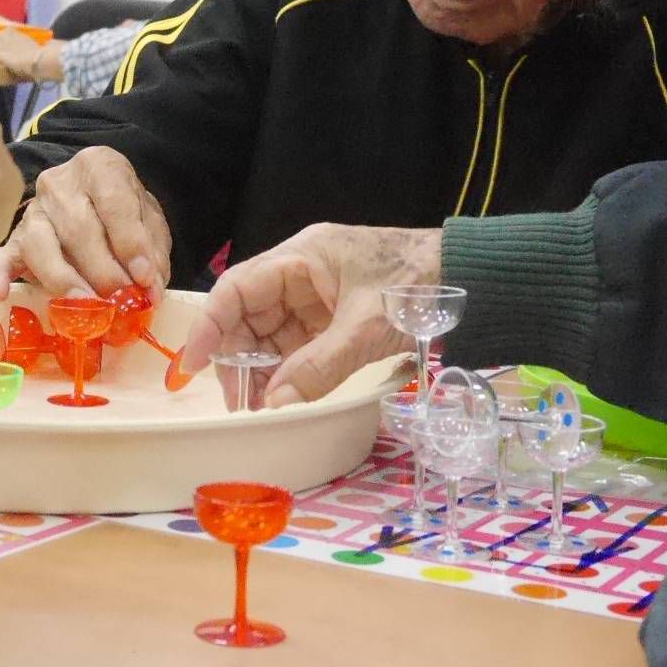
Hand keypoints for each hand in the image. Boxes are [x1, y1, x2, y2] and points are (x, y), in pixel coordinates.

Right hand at [0, 146, 170, 300]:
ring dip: (64, 279)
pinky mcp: (15, 239)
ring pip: (41, 244)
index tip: (144, 276)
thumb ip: (151, 249)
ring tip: (83, 305)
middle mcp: (60, 184)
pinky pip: (0, 256)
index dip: (130, 242)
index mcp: (99, 167)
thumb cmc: (122, 211)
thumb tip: (148, 287)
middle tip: (120, 301)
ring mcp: (33, 212)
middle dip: (102, 270)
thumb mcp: (148, 218)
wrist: (92, 200)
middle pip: (78, 228)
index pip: (114, 202)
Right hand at [178, 224, 444, 407]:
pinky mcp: (336, 319)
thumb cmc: (417, 288)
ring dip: (263, 371)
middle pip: (250, 316)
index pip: (237, 289)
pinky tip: (284, 397)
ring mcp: (318, 298)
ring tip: (260, 408)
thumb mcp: (366, 329)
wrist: (473, 280)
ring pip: (272, 335)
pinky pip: (299, 346)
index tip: (194, 366)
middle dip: (239, 359)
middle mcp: (301, 274)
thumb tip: (275, 405)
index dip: (210, 327)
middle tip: (240, 404)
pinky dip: (289, 372)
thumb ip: (318, 368)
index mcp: (302, 257)